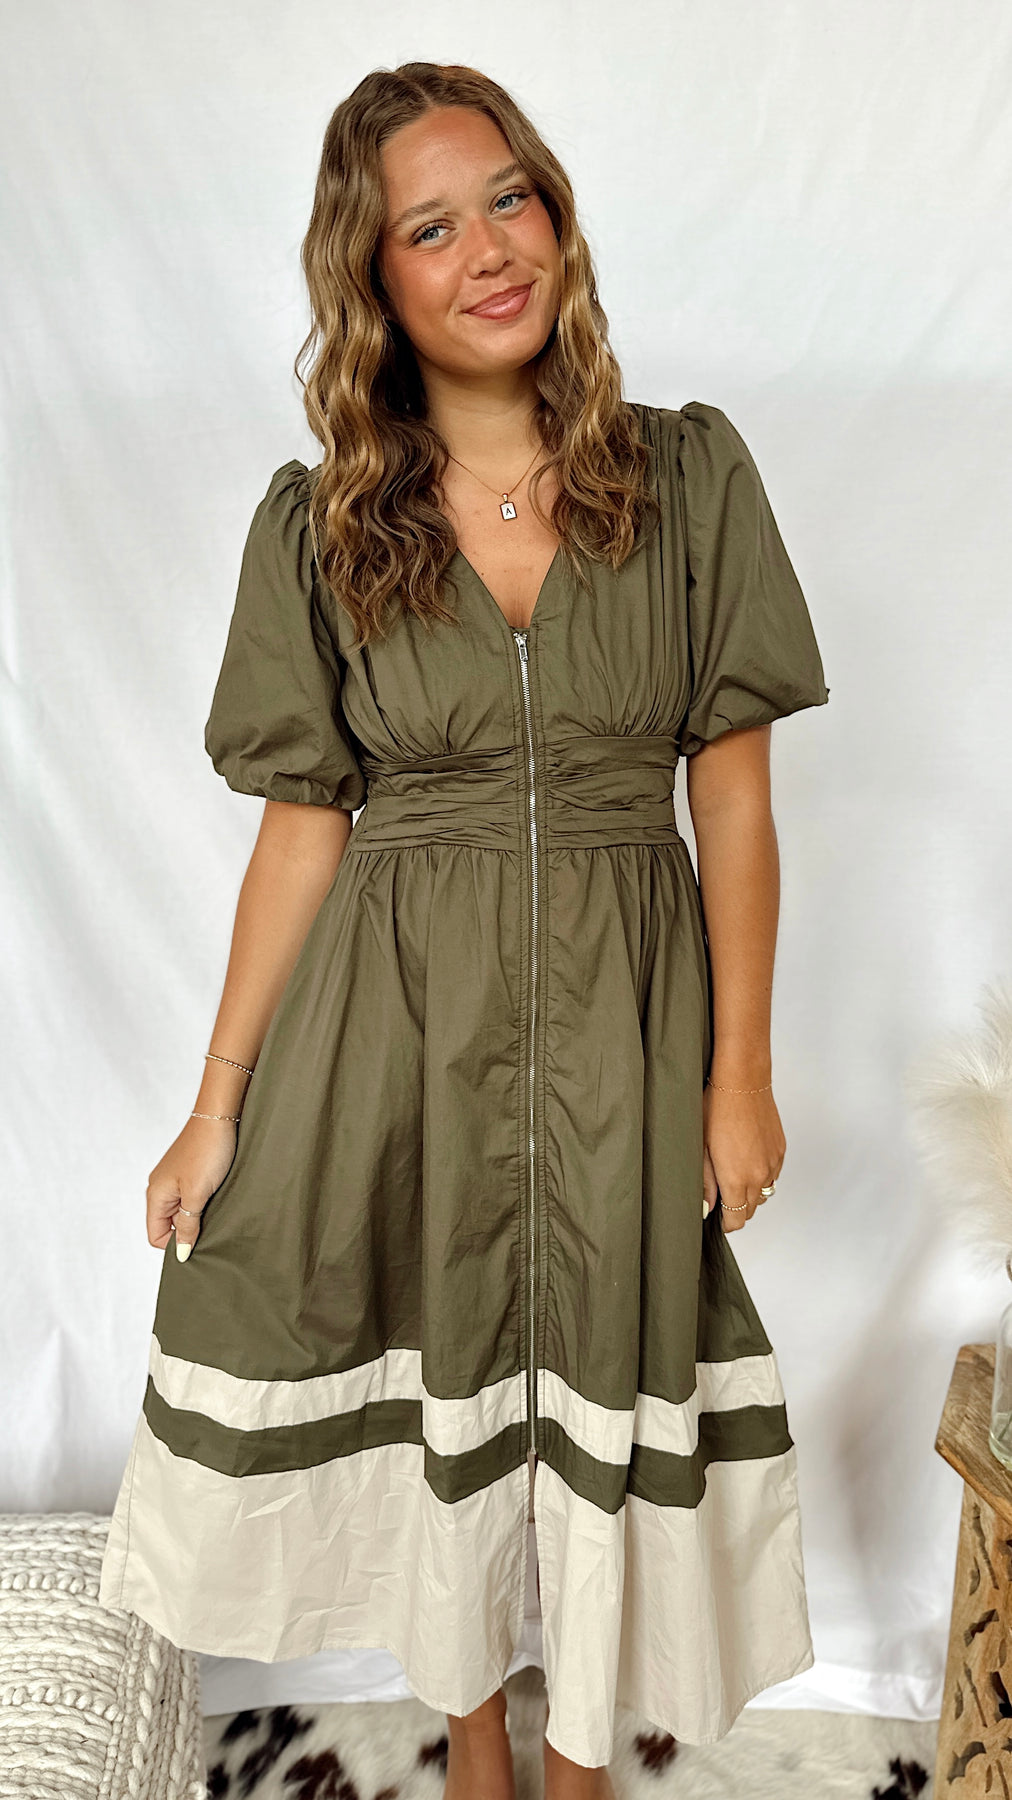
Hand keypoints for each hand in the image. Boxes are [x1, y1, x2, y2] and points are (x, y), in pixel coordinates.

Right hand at [146, 1115, 237, 1261]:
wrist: (220, 1116)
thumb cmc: (207, 1152)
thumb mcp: (197, 1194)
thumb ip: (187, 1225)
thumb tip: (181, 1254)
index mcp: (155, 1194)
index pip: (155, 1236)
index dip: (175, 1244)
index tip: (200, 1241)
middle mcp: (160, 1188)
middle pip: (168, 1225)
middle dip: (188, 1230)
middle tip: (212, 1225)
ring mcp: (174, 1179)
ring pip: (182, 1211)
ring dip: (198, 1215)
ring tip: (217, 1207)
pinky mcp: (188, 1172)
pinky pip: (190, 1197)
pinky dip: (203, 1202)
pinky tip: (218, 1196)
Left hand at [702, 1082, 784, 1233]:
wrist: (742, 1082)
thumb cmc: (716, 1110)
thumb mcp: (702, 1149)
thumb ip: (706, 1183)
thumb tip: (706, 1207)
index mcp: (737, 1179)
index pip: (736, 1220)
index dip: (725, 1223)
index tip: (717, 1218)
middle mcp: (759, 1175)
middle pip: (751, 1210)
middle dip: (736, 1210)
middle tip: (721, 1197)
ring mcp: (773, 1163)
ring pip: (764, 1194)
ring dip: (750, 1194)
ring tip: (733, 1177)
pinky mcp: (780, 1151)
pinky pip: (773, 1175)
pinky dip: (761, 1176)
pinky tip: (747, 1162)